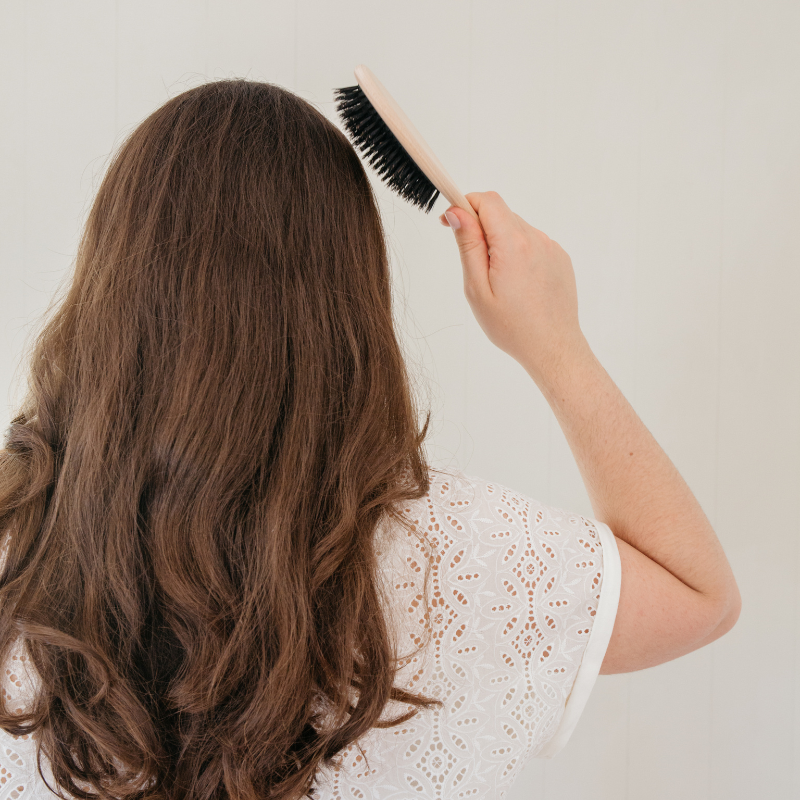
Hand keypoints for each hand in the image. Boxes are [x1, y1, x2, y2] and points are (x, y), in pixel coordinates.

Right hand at [440, 191, 588, 381]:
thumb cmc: (512, 326)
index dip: (465, 205)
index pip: (487, 200)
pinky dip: (519, 254)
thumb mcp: (477, 288)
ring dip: (501, 243)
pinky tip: (518, 284)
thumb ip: (468, 245)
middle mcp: (536, 239)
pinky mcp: (560, 258)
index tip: (450, 223)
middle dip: (482, 230)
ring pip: (516, 229)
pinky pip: (532, 244)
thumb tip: (457, 212)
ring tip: (499, 282)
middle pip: (501, 214)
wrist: (553, 347)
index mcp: (513, 244)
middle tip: (474, 266)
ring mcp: (551, 247)